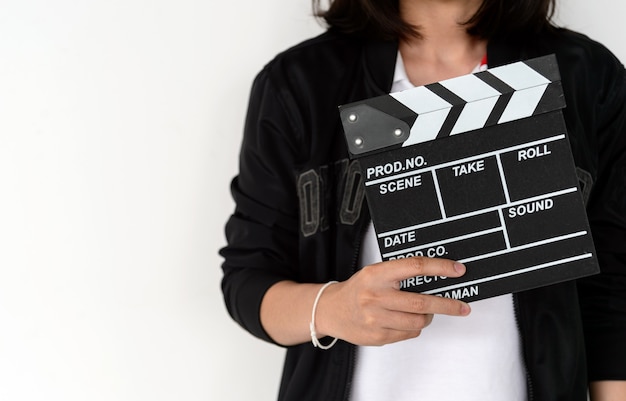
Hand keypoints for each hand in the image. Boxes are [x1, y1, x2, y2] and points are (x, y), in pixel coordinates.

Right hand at [316, 257, 469, 345]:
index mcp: (376, 274)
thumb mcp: (375, 273)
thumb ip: (400, 274)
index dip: (440, 268)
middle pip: (421, 302)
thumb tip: (437, 277)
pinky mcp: (378, 337)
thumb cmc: (358, 289)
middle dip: (447, 305)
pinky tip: (404, 320)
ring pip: (418, 321)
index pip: (414, 267)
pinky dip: (414, 327)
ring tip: (425, 313)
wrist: (331, 310)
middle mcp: (375, 296)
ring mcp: (376, 319)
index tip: (457, 270)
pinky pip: (409, 333)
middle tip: (462, 306)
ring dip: (428, 318)